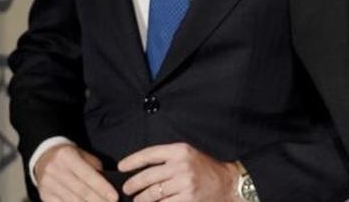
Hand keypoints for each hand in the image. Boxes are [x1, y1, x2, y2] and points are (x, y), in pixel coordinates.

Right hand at [34, 143, 118, 201]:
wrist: (44, 157)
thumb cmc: (71, 156)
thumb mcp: (84, 156)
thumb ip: (95, 170)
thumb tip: (108, 187)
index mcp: (67, 156)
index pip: (88, 175)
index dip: (102, 188)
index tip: (114, 197)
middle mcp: (55, 170)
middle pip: (80, 190)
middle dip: (98, 200)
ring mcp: (47, 184)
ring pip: (70, 200)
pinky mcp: (44, 195)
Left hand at [118, 143, 238, 201]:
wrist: (227, 182)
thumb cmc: (204, 169)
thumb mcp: (188, 155)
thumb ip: (167, 159)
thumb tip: (139, 170)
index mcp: (181, 151)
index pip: (150, 154)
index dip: (132, 161)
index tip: (121, 167)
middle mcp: (182, 165)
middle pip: (147, 177)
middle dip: (132, 185)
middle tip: (127, 189)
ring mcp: (184, 183)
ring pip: (152, 194)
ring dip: (140, 199)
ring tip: (138, 200)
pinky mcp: (187, 199)